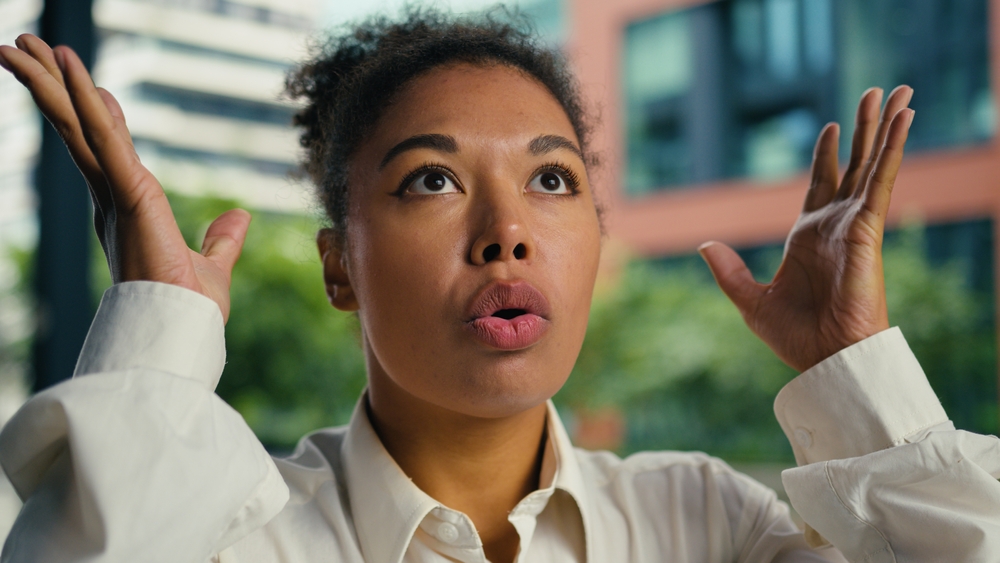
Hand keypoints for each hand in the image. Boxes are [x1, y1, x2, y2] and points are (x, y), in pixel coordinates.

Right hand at [0, 35, 248, 321]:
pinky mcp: (131, 193)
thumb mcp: (213, 265)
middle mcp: (111, 197)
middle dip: (48, 87)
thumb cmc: (191, 311)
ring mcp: (115, 194)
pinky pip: (104, 136)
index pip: (103, 149)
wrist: (184, 333)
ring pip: (76, 124)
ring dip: (49, 81)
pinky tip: (69, 67)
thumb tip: (240, 217)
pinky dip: (86, 100)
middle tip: (20, 46)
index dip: (91, 113)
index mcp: (127, 209)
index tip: (84, 84)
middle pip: (74, 129)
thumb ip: (223, 240)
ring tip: (21, 41)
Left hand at [699, 86, 914, 371]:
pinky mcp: (867, 229)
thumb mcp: (751, 300)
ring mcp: (854, 225)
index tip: (832, 127)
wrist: (825, 358)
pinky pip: (880, 181)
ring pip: (872, 164)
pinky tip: (902, 120)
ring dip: (884, 127)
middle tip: (875, 93)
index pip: (822, 183)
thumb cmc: (796, 338)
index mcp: (810, 237)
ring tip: (898, 91)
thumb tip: (704, 245)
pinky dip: (891, 150)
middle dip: (864, 129)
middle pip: (854, 165)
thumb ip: (729, 271)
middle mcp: (836, 225)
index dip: (828, 155)